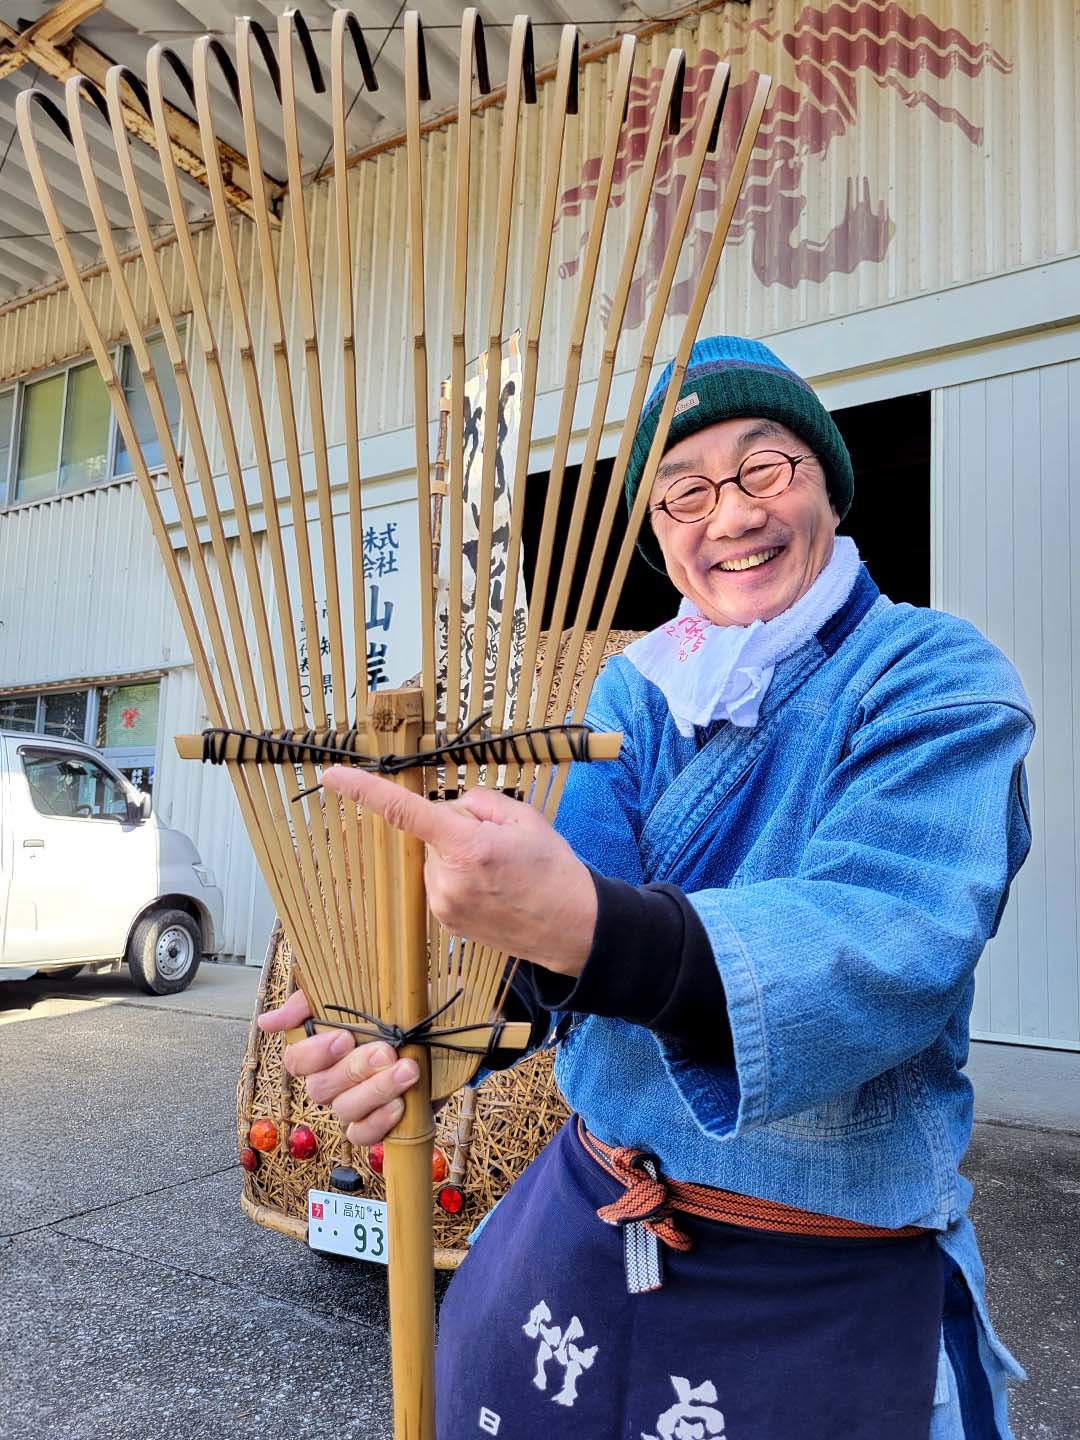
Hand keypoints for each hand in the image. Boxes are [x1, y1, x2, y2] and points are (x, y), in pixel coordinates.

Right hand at [258, 988, 419, 1145]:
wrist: (442, 1020)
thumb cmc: (394, 1006)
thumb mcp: (356, 991)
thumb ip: (309, 1003)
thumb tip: (267, 1023)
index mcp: (322, 1052)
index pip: (296, 1062)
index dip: (315, 1054)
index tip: (344, 1036)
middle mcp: (334, 1081)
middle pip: (322, 1088)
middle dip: (355, 1069)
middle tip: (386, 1051)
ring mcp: (356, 1105)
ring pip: (345, 1111)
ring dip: (376, 1090)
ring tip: (408, 1069)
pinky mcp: (381, 1123)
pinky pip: (364, 1136)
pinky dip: (380, 1121)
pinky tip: (401, 1102)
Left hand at [321, 765, 596, 976]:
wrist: (573, 927)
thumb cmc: (553, 869)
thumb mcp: (524, 818)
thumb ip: (478, 802)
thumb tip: (451, 809)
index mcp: (468, 846)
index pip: (405, 811)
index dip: (365, 790)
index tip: (333, 776)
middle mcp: (448, 879)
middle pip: (432, 833)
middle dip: (457, 830)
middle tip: (498, 846)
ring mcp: (444, 905)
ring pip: (434, 859)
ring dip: (457, 857)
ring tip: (499, 873)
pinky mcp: (446, 922)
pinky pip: (440, 882)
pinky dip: (459, 878)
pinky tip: (491, 890)